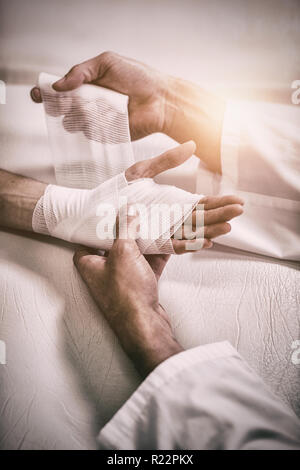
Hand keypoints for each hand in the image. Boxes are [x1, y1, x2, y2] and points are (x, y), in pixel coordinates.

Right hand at [31, 51, 170, 139]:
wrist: (160, 100)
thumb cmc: (138, 78)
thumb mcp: (107, 63)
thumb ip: (81, 71)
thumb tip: (59, 85)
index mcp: (86, 85)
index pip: (59, 90)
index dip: (46, 92)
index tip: (38, 94)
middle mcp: (88, 104)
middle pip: (61, 109)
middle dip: (57, 106)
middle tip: (64, 103)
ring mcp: (95, 121)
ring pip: (72, 123)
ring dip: (77, 115)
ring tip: (95, 107)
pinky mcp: (106, 135)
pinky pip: (90, 134)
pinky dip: (93, 126)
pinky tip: (107, 117)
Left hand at [73, 215, 182, 377]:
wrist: (145, 325)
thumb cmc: (126, 292)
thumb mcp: (124, 252)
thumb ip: (126, 228)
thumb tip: (128, 210)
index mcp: (90, 264)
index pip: (85, 240)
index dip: (93, 226)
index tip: (104, 212)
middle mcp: (103, 273)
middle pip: (113, 246)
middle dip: (125, 231)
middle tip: (133, 214)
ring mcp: (123, 281)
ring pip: (133, 255)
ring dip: (144, 241)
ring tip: (153, 223)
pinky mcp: (140, 287)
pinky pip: (148, 265)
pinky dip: (157, 254)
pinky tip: (168, 241)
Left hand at [124, 141, 243, 253]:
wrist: (91, 212)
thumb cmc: (114, 192)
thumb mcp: (142, 171)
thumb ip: (167, 161)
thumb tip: (192, 144)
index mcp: (171, 205)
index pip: (200, 205)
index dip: (219, 203)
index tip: (237, 200)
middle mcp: (169, 221)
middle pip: (200, 219)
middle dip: (221, 215)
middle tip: (240, 211)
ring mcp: (161, 234)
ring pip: (191, 233)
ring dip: (210, 230)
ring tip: (228, 225)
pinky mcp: (150, 245)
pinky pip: (172, 246)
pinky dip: (189, 244)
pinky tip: (205, 242)